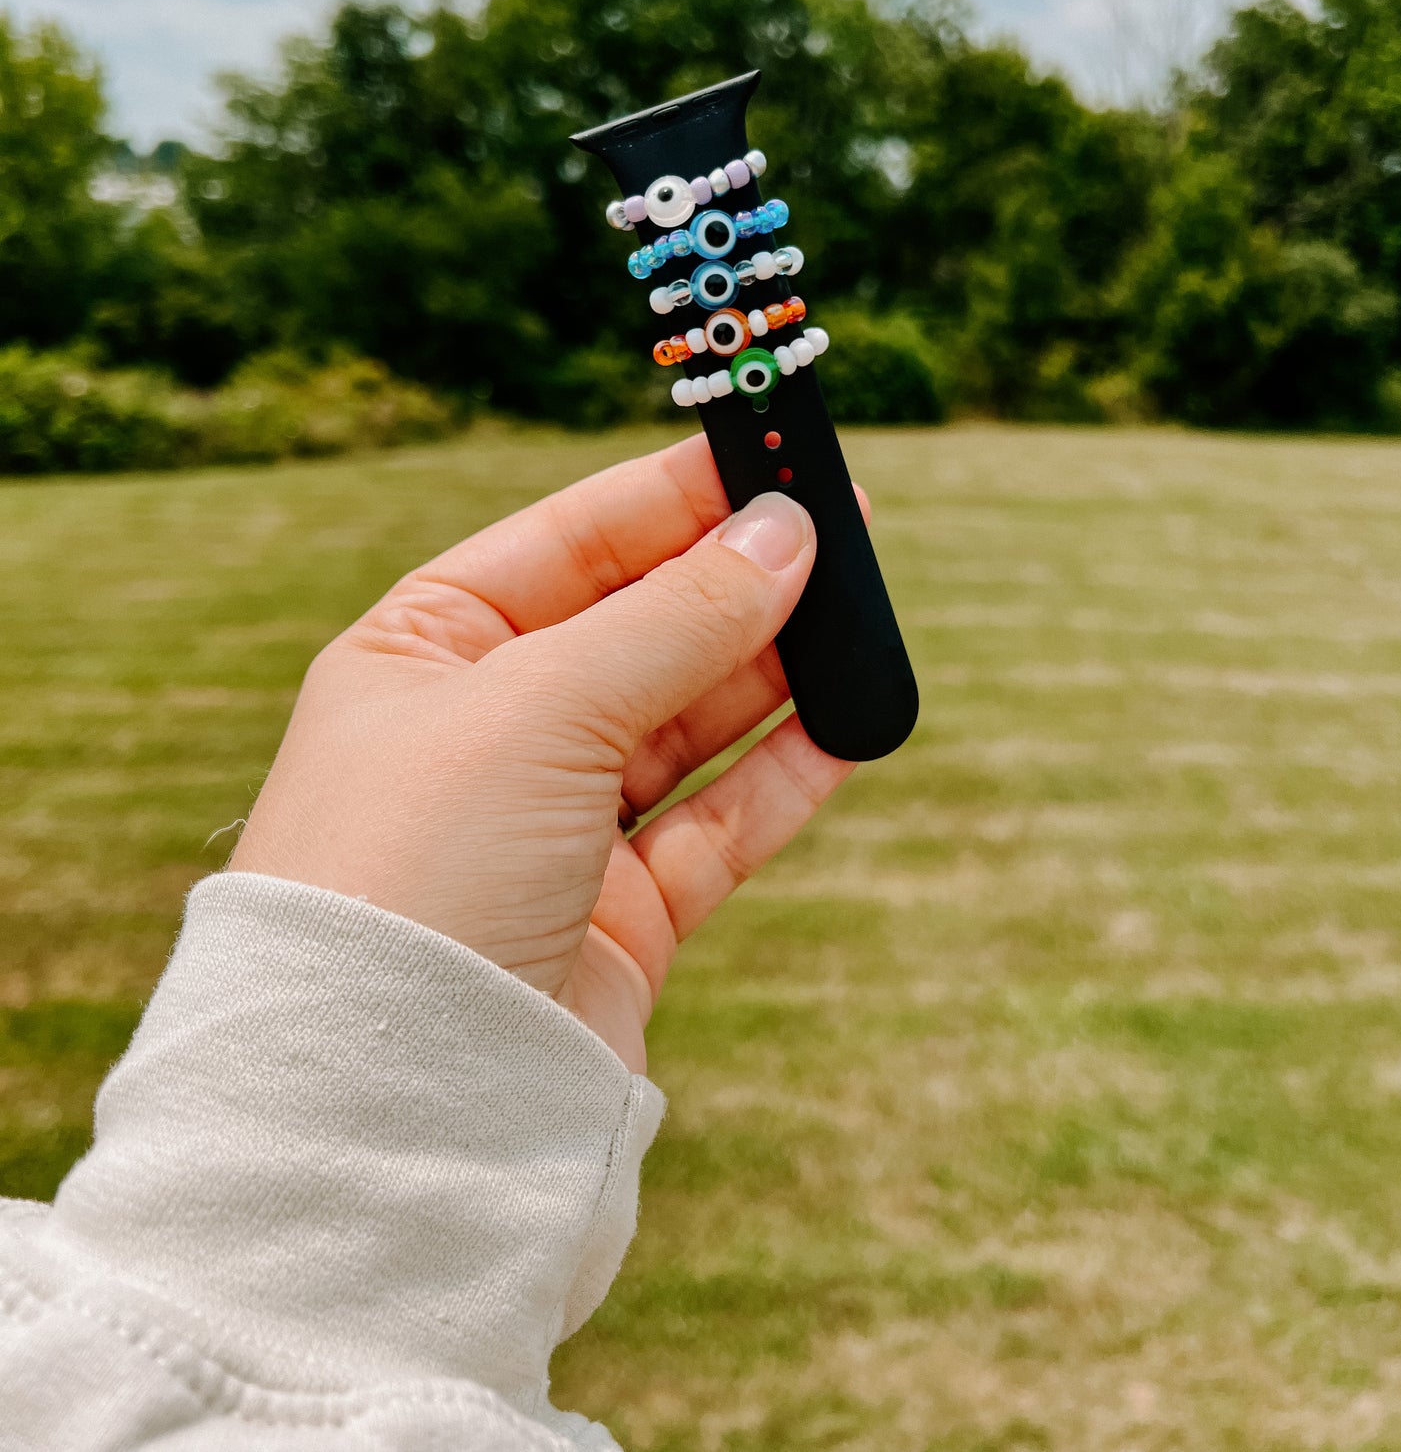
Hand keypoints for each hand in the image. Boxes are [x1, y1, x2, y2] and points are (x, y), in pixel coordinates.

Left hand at [230, 436, 855, 1070]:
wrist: (384, 1101)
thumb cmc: (417, 865)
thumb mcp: (542, 706)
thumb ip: (675, 620)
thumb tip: (784, 535)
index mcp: (423, 652)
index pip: (568, 542)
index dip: (672, 496)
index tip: (772, 455)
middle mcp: (483, 732)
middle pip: (636, 628)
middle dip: (736, 580)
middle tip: (848, 530)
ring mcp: (550, 827)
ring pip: (686, 724)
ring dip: (772, 672)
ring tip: (861, 621)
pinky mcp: (613, 917)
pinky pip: (716, 824)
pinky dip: (783, 775)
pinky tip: (850, 727)